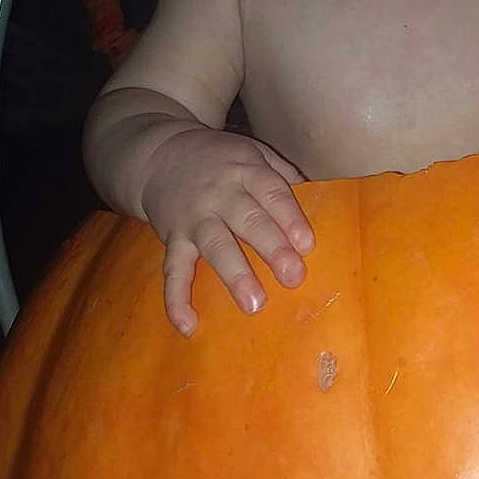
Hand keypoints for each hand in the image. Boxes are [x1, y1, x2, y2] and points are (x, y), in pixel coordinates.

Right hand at [140, 128, 314, 334]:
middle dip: (271, 248)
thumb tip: (321, 197)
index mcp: (245, 170)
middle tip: (294, 276)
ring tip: (254, 303)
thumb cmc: (219, 159)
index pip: (271, 192)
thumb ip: (282, 174)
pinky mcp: (172, 238)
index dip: (289, 217)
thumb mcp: (252, 152)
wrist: (157, 153)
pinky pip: (172, 269)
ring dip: (234, 274)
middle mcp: (219, 194)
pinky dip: (176, 298)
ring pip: (214, 245)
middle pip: (248, 220)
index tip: (307, 243)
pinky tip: (188, 325)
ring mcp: (193, 217)